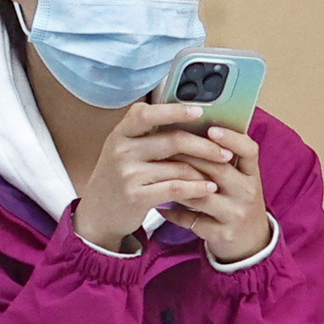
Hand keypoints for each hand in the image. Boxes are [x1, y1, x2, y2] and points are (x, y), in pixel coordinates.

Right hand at [76, 103, 235, 254]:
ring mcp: (128, 174)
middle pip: (173, 140)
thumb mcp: (123, 150)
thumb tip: (189, 119)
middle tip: (225, 151)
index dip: (174, 110)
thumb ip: (147, 135)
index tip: (200, 111)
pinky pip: (175, 188)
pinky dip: (196, 188)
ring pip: (178, 167)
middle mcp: (122, 151)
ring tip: (221, 172)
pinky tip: (208, 188)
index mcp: (120, 134)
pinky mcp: (136, 196)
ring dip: (204, 170)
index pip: (146, 114)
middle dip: (205, 145)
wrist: (98, 213)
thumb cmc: (118, 177)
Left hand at [161, 116, 266, 262]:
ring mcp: (236, 214)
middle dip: (190, 156)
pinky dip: (174, 213)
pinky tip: (160, 207)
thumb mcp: (238, 180)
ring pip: (202, 195)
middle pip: (218, 169)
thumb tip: (190, 128)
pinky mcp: (222, 234)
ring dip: (178, 184)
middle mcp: (247, 192)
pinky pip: (192, 221)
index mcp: (252, 174)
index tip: (211, 128)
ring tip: (156, 173)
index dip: (232, 138)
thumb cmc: (236, 203)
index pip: (249, 150)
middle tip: (164, 145)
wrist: (250, 244)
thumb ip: (220, 160)